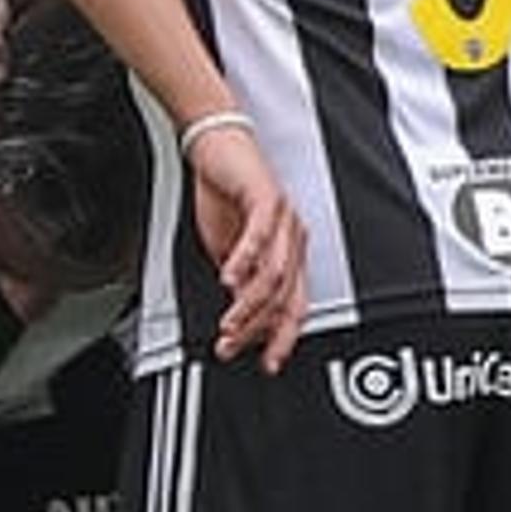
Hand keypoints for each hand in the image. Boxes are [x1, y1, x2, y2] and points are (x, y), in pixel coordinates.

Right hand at [184, 120, 306, 370]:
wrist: (216, 148)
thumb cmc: (223, 194)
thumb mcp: (226, 249)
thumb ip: (237, 281)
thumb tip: (236, 317)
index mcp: (289, 253)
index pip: (294, 305)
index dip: (282, 337)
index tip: (267, 362)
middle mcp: (293, 238)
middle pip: (284, 296)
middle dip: (257, 329)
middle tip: (232, 346)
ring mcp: (283, 220)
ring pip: (274, 274)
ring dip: (248, 305)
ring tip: (227, 322)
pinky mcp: (266, 199)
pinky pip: (259, 237)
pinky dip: (242, 261)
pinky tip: (227, 278)